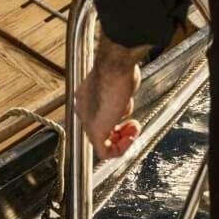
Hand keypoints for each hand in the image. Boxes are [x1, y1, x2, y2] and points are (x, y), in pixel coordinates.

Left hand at [74, 37, 145, 159]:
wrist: (114, 66)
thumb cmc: (118, 68)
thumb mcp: (119, 80)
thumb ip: (119, 92)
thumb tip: (126, 95)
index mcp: (85, 97)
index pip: (98, 116)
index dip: (117, 120)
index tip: (130, 117)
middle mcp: (84, 110)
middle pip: (101, 129)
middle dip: (120, 132)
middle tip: (133, 126)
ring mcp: (88, 122)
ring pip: (103, 142)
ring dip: (123, 141)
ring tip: (134, 129)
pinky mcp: (95, 131)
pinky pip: (105, 152)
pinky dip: (120, 150)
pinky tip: (131, 137)